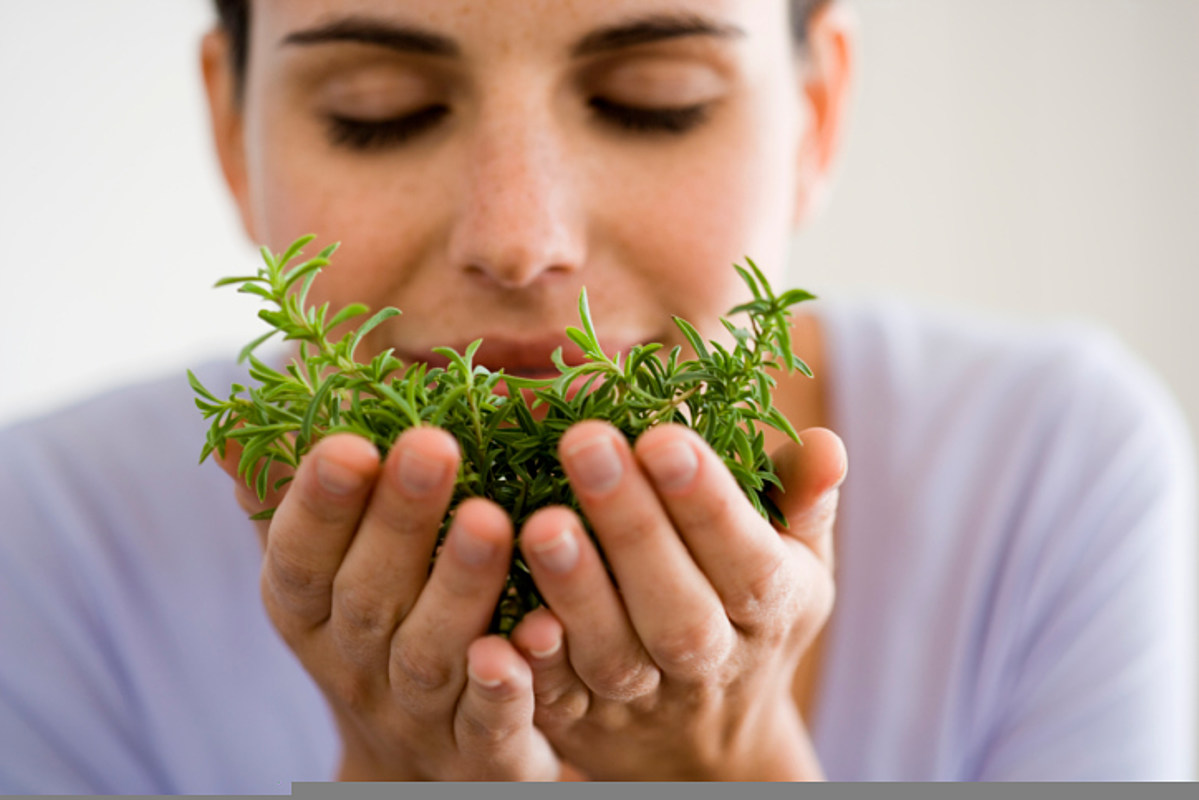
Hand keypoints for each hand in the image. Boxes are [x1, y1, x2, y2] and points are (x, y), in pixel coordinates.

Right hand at [217, 428, 561, 780]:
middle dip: (399, 521)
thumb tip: (236, 420)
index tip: (348, 441)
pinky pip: (490, 724)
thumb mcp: (324, 572)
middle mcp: (354, 664)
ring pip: (432, 654)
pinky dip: (505, 687)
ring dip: (458, 587)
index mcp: (310, 611)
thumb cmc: (375, 631)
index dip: (319, 504)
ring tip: (494, 519)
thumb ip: (291, 500)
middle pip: (368, 596)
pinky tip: (534, 634)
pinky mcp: (478, 755)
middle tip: (433, 445)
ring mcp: (415, 714)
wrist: (415, 764)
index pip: (299, 558)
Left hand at [507, 421, 843, 779]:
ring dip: (577, 591)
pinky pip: (556, 700)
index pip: (745, 556)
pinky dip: (534, 668)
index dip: (707, 501)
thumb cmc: (747, 614)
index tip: (664, 436)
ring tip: (542, 521)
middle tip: (588, 442)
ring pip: (612, 653)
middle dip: (632, 525)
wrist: (709, 744)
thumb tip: (826, 444)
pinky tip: (507, 617)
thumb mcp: (795, 561)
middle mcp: (709, 658)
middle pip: (676, 605)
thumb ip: (802, 500)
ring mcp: (643, 697)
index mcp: (768, 607)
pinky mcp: (581, 721)